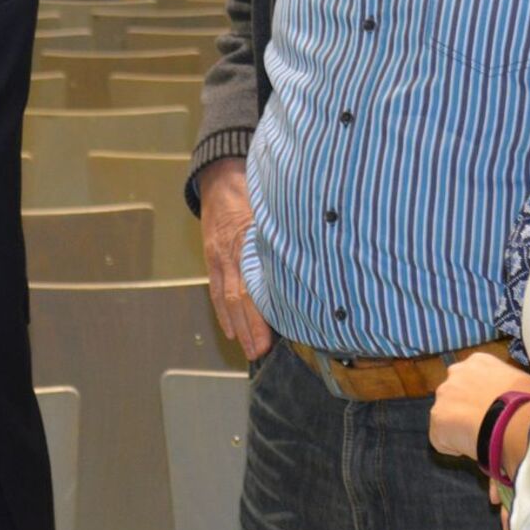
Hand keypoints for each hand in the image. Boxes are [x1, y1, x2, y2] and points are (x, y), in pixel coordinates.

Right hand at [198, 158, 271, 359]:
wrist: (220, 178)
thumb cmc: (253, 192)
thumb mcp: (274, 208)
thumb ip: (290, 233)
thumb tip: (317, 257)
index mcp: (250, 239)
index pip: (256, 281)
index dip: (264, 309)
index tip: (279, 329)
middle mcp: (232, 251)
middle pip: (240, 295)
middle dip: (251, 326)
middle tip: (261, 350)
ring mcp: (219, 257)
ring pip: (227, 297)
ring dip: (238, 326)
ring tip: (249, 349)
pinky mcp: (212, 259)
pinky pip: (216, 290)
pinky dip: (223, 313)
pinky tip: (232, 331)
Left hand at [428, 351, 529, 460]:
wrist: (514, 422)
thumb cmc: (527, 402)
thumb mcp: (526, 385)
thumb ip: (514, 388)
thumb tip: (517, 411)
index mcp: (479, 361)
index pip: (474, 378)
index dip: (482, 397)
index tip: (492, 410)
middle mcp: (456, 372)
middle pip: (456, 393)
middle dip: (466, 408)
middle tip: (484, 424)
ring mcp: (444, 394)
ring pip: (447, 415)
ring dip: (459, 426)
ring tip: (479, 438)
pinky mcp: (437, 418)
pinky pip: (442, 438)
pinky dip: (454, 446)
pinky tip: (472, 448)